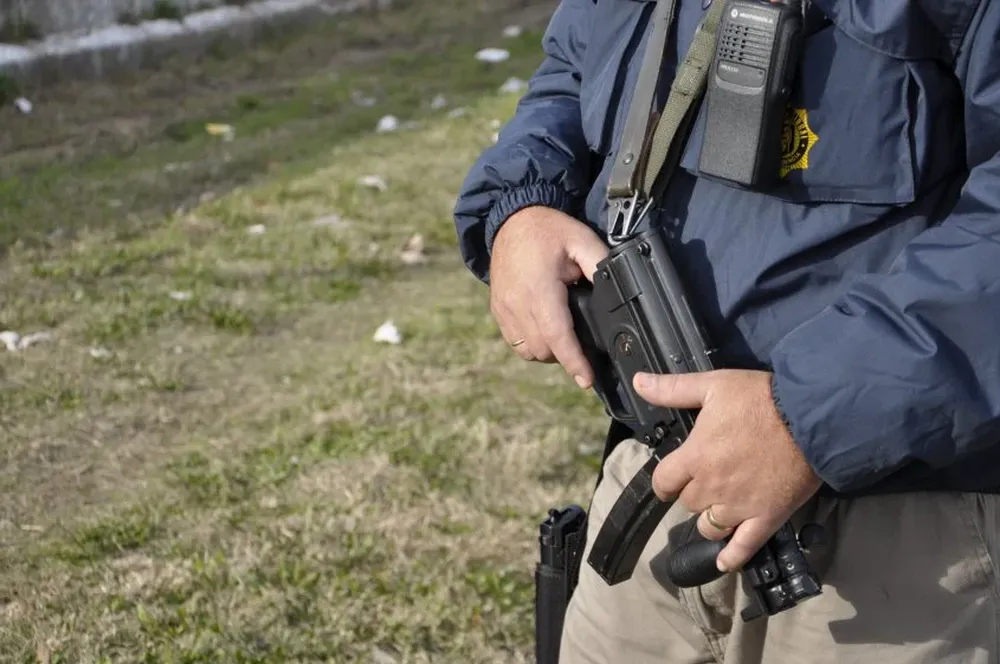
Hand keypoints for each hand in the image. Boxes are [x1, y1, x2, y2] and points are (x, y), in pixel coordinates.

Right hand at [489, 206, 608, 387]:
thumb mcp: (583, 240)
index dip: (574, 362)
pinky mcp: (498, 310)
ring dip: (548, 352)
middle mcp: (517, 303)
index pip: (558, 336)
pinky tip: (545, 331)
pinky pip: (515, 342)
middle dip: (565, 356)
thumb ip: (600, 266)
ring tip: (564, 339)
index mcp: (540, 288)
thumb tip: (618, 291)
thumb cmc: (549, 230)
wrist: (511, 219)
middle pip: (543, 350)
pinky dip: (532, 345)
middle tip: (584, 347)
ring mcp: (503, 309)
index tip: (587, 381)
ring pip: (528, 351)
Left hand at [633, 369, 822, 571]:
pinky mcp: (766, 518)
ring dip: (709, 519)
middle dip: (691, 494)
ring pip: (709, 527)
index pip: (663, 482)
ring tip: (717, 508)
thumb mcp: (713, 385)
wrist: (812, 417)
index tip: (670, 479)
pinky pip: (744, 547)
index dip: (665, 481)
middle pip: (687, 503)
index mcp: (695, 457)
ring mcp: (739, 506)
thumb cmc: (761, 399)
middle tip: (705, 481)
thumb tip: (639, 382)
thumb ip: (672, 389)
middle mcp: (711, 487)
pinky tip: (723, 563)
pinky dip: (731, 557)